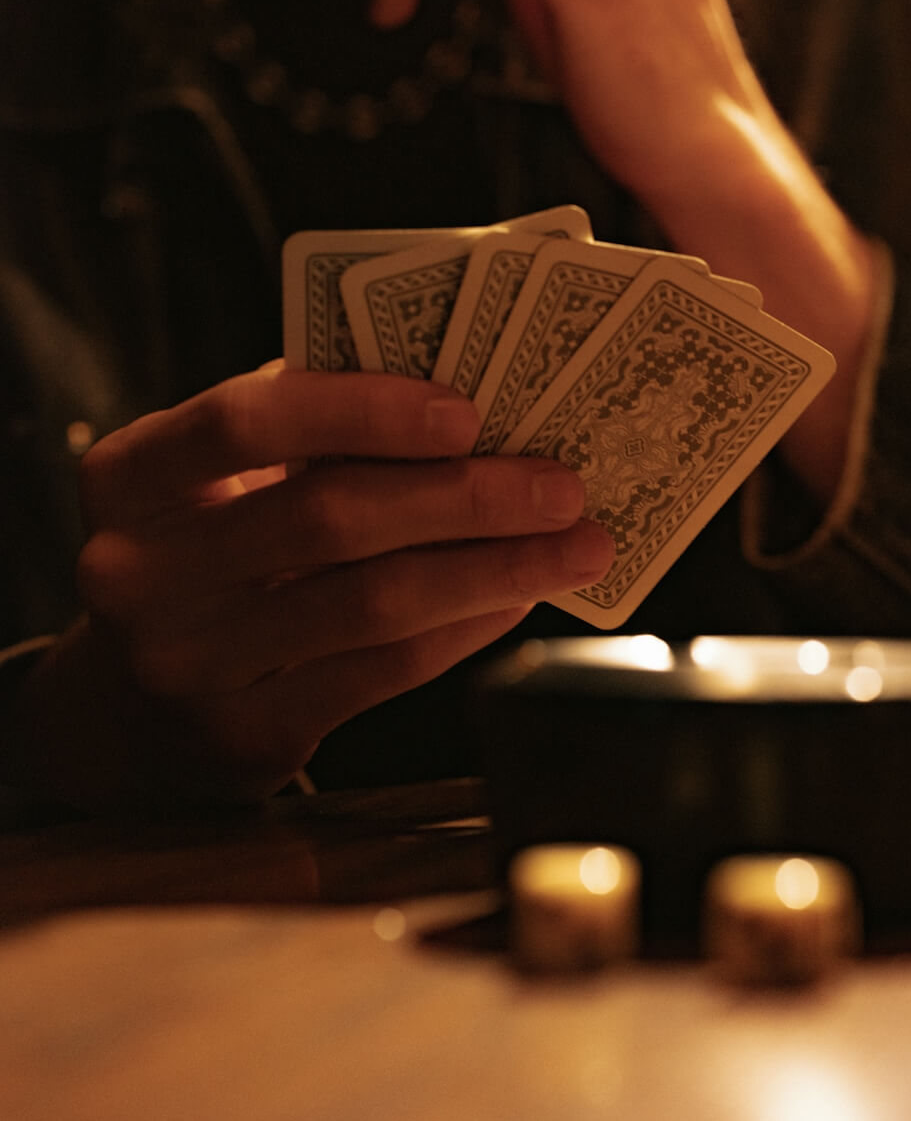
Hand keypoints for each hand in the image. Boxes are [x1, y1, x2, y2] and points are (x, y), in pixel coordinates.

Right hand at [10, 364, 613, 810]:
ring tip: (574, 545)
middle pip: (328, 516)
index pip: (242, 422)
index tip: (466, 410)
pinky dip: (468, 626)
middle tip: (560, 484)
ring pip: (373, 604)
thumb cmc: (205, 549)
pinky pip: (385, 670)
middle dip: (465, 496)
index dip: (360, 410)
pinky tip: (518, 595)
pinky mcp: (246, 735)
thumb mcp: (216, 480)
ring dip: (493, 568)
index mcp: (129, 477)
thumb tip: (466, 385)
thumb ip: (305, 427)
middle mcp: (142, 573)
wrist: (126, 708)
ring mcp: (190, 664)